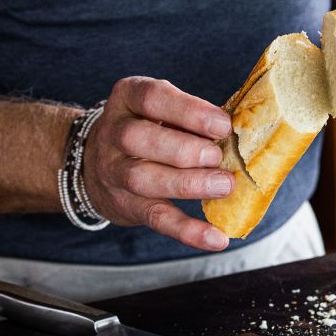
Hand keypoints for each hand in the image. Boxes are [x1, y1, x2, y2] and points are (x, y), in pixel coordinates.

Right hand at [82, 77, 233, 250]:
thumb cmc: (148, 127)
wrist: (94, 162)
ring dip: (188, 184)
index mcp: (128, 98)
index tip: (222, 125)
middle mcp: (115, 133)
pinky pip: (156, 218)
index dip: (189, 111)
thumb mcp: (160, 108)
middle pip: (141, 139)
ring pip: (144, 179)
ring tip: (224, 186)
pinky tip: (216, 237)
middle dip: (185, 149)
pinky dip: (188, 231)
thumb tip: (241, 131)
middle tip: (218, 157)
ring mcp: (115, 172)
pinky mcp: (127, 206)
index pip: (152, 98)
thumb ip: (193, 115)